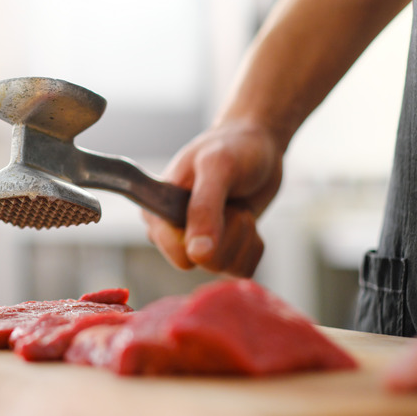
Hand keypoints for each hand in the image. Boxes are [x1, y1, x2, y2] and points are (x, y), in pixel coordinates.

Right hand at [143, 120, 283, 276]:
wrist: (258, 145)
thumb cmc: (232, 147)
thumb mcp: (217, 168)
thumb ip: (204, 209)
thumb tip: (196, 254)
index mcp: (157, 215)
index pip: (178, 254)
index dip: (204, 238)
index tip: (219, 208)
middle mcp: (173, 235)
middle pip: (207, 263)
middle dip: (230, 231)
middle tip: (230, 201)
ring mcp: (198, 246)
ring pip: (227, 268)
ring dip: (244, 235)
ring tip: (237, 206)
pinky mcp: (223, 252)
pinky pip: (243, 270)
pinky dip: (254, 244)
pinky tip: (244, 218)